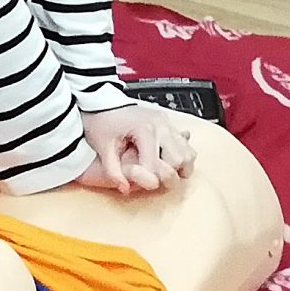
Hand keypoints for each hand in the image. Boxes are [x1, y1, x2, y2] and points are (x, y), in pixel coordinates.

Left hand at [77, 104, 194, 196]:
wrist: (101, 102)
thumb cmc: (101, 122)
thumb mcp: (103, 147)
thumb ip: (112, 171)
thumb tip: (125, 188)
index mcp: (144, 129)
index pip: (157, 165)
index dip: (148, 179)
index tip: (137, 183)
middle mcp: (160, 125)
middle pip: (179, 159)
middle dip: (167, 174)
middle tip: (152, 178)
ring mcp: (167, 123)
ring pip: (188, 152)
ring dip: (179, 166)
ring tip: (162, 172)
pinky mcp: (168, 123)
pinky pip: (185, 144)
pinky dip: (181, 156)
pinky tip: (166, 162)